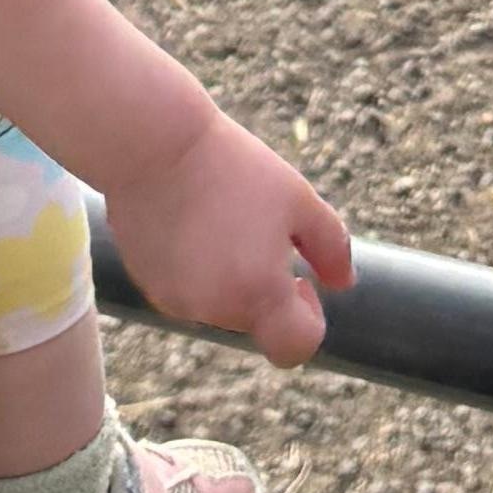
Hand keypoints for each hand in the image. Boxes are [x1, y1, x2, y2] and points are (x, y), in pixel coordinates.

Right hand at [103, 98, 354, 366]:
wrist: (155, 144)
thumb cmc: (233, 167)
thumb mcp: (298, 199)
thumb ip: (331, 248)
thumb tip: (344, 283)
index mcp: (257, 294)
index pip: (294, 348)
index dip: (309, 319)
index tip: (300, 279)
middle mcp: (213, 310)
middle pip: (257, 319)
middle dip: (266, 283)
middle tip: (256, 225)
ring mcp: (176, 301)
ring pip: (220, 304)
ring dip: (230, 276)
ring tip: (220, 215)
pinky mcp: (149, 285)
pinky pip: (188, 291)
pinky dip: (197, 268)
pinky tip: (191, 220)